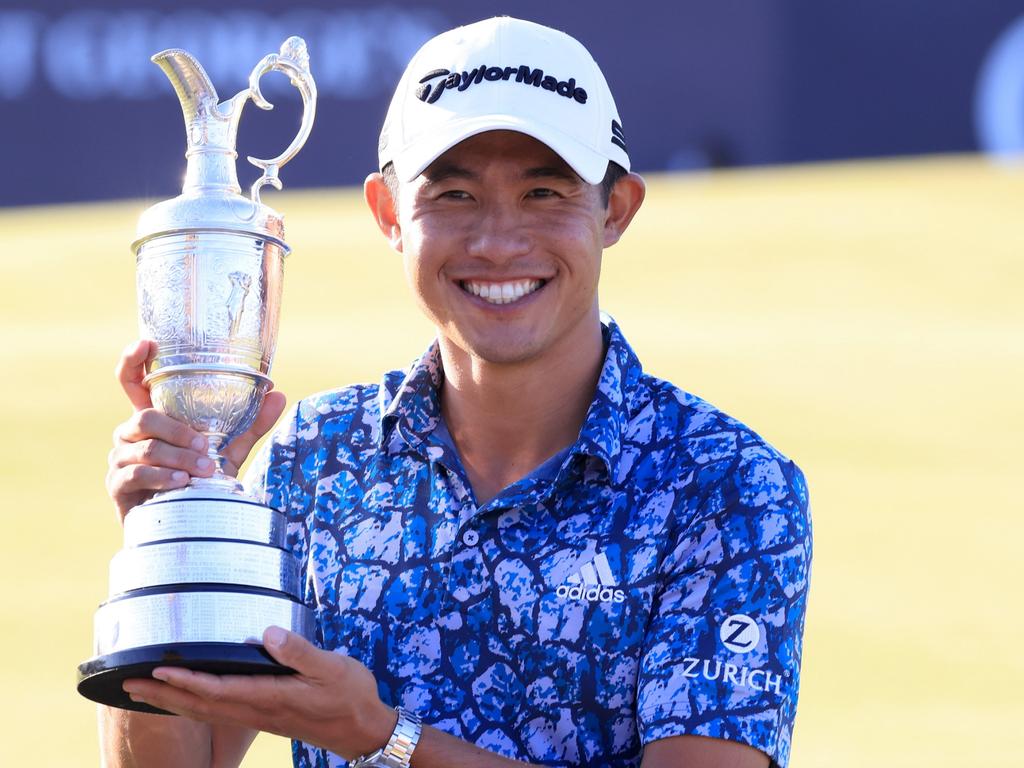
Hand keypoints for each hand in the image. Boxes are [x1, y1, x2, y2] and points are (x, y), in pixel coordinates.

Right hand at [105, 340, 286, 520]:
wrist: (184, 523)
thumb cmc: (199, 480)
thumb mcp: (228, 450)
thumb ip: (249, 424)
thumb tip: (278, 394)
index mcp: (153, 417)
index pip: (132, 381)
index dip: (132, 360)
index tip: (145, 344)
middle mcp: (130, 433)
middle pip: (144, 418)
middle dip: (178, 431)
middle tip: (205, 447)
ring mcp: (120, 458)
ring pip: (144, 447)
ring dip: (177, 458)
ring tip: (203, 470)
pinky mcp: (117, 484)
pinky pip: (135, 474)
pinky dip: (162, 477)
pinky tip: (182, 483)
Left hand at [121, 628, 397, 760]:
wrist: (364, 730)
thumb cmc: (351, 696)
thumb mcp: (333, 668)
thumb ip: (301, 653)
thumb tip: (269, 634)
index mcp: (272, 697)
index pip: (220, 689)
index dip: (187, 680)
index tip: (158, 670)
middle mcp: (258, 711)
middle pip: (201, 705)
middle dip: (163, 694)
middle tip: (127, 684)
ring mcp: (259, 718)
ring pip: (205, 712)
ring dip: (171, 702)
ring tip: (142, 693)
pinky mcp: (264, 718)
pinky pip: (218, 713)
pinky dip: (193, 706)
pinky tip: (185, 701)